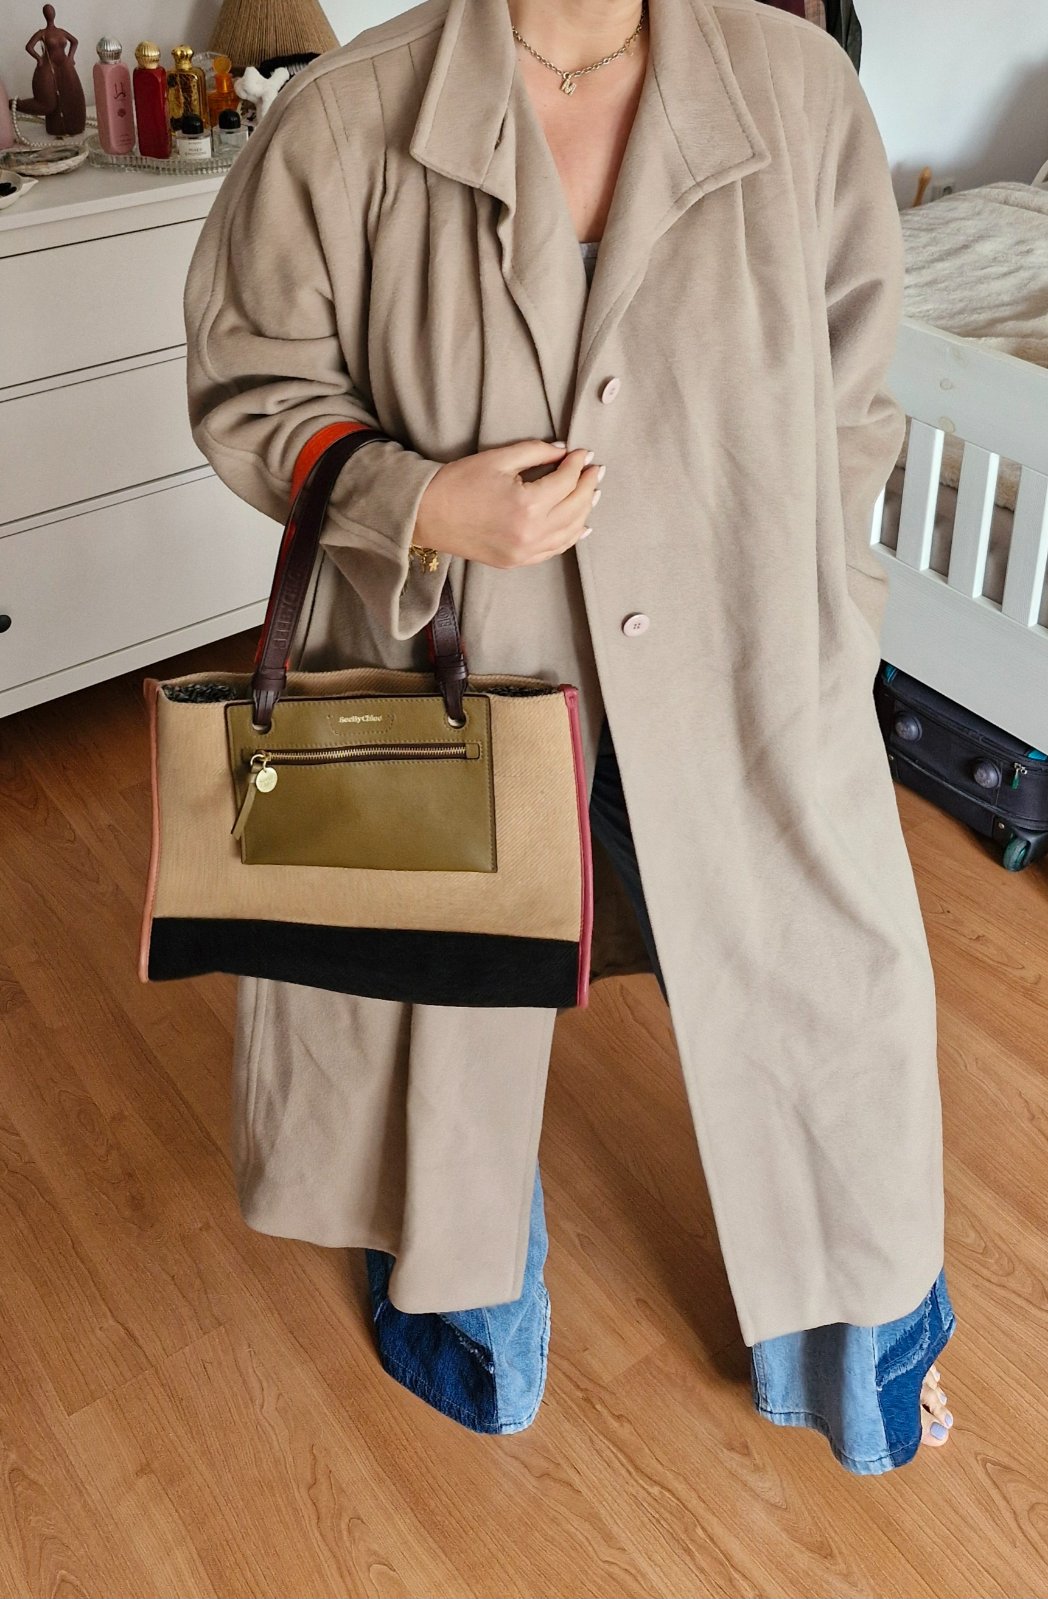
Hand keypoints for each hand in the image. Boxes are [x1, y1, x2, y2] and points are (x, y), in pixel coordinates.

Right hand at [413, 440, 601, 568]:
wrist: (427, 514)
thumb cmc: (458, 482)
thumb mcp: (499, 458)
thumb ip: (537, 452)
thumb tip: (565, 452)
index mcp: (527, 504)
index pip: (566, 481)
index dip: (578, 464)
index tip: (583, 452)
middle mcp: (531, 533)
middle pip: (575, 507)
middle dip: (588, 485)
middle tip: (595, 469)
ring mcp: (525, 552)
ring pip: (570, 532)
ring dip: (584, 510)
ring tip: (591, 492)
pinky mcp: (517, 561)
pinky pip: (554, 550)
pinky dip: (570, 536)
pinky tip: (580, 524)